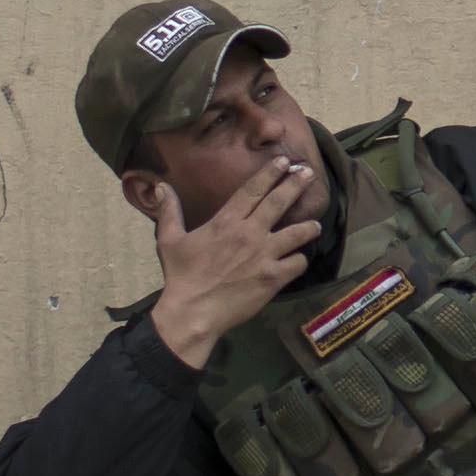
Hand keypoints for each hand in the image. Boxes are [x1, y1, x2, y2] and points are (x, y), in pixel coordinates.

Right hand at [144, 162, 313, 368]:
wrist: (192, 313)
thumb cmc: (181, 276)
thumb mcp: (169, 240)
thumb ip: (169, 211)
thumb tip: (160, 186)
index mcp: (225, 222)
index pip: (253, 190)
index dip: (270, 173)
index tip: (283, 161)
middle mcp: (248, 233)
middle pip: (279, 202)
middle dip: (296, 184)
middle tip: (308, 173)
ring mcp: (264, 255)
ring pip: (297, 233)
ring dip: (308, 226)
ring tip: (314, 224)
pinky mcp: (273, 277)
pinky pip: (297, 263)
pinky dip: (299, 260)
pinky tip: (299, 259)